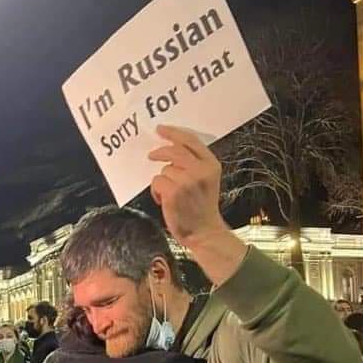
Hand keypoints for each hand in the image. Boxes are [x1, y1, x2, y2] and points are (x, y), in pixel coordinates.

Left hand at [148, 125, 224, 245]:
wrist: (204, 232)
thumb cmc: (202, 208)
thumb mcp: (208, 180)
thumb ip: (196, 164)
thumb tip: (171, 149)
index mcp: (211, 165)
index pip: (190, 140)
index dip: (173, 133)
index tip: (161, 130)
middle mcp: (200, 170)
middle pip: (174, 150)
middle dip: (160, 151)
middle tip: (151, 155)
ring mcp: (186, 181)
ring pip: (164, 169)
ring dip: (162, 180)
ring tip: (170, 194)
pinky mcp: (173, 192)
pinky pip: (157, 181)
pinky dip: (156, 191)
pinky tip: (164, 200)